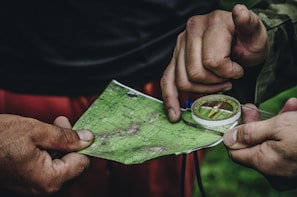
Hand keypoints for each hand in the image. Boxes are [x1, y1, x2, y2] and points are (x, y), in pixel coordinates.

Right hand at [0, 114, 93, 195]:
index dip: (82, 144)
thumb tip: (88, 139)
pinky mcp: (31, 181)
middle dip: (71, 143)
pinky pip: (51, 167)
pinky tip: (45, 137)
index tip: (78, 130)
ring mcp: (37, 187)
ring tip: (53, 126)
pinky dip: (51, 151)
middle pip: (74, 165)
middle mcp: (45, 188)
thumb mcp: (37, 131)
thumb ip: (66, 137)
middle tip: (62, 123)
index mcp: (50, 180)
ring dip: (62, 144)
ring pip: (63, 165)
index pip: (83, 163)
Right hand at [160, 4, 268, 121]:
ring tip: (215, 85)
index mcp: (212, 23)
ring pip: (183, 80)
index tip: (238, 71)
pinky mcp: (175, 58)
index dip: (228, 73)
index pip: (212, 61)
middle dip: (214, 83)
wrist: (239, 42)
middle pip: (195, 72)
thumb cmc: (248, 41)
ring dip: (201, 90)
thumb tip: (239, 11)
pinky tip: (174, 113)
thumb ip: (249, 23)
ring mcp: (181, 44)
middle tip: (226, 81)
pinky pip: (167, 80)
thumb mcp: (256, 33)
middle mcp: (192, 30)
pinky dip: (170, 98)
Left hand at [223, 98, 296, 189]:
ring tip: (288, 107)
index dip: (235, 132)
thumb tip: (227, 138)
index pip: (235, 151)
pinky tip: (296, 113)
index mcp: (264, 163)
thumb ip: (250, 133)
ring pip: (272, 144)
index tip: (239, 117)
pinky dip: (289, 132)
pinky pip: (287, 149)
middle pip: (254, 145)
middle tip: (255, 107)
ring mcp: (286, 172)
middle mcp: (273, 172)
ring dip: (277, 123)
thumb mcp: (277, 127)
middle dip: (257, 123)